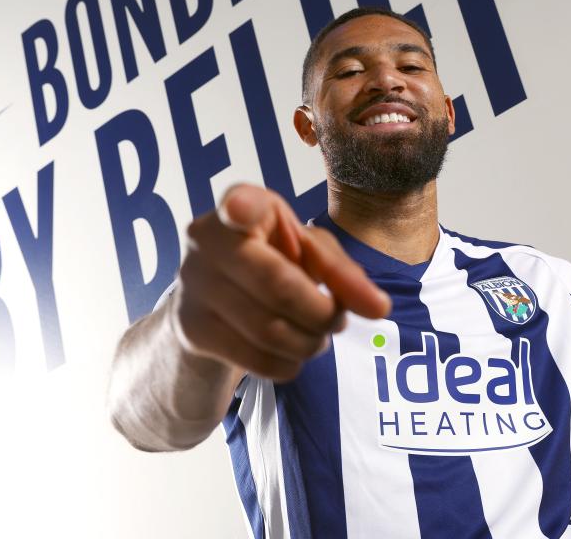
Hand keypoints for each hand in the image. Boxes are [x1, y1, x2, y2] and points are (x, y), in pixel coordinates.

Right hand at [172, 184, 390, 381]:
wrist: (213, 304)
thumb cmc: (272, 262)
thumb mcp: (310, 254)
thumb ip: (344, 273)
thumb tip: (379, 308)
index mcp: (241, 205)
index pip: (240, 205)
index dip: (243, 209)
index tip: (241, 210)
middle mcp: (206, 239)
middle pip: (278, 286)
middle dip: (323, 313)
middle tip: (337, 320)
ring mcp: (193, 286)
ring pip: (269, 330)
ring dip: (310, 343)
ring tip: (317, 336)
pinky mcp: (191, 329)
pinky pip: (256, 359)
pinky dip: (289, 364)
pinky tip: (292, 353)